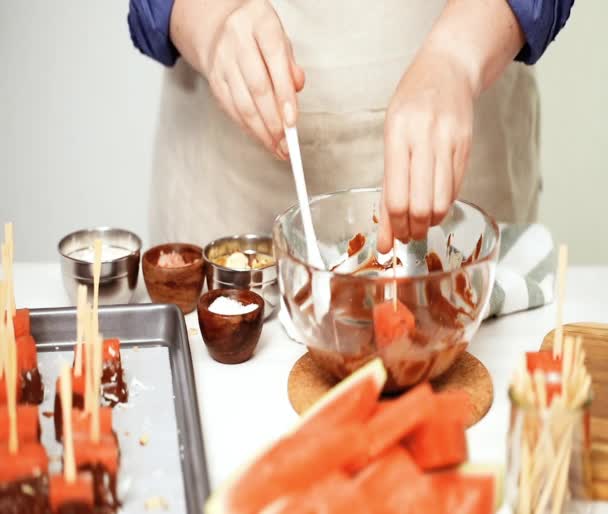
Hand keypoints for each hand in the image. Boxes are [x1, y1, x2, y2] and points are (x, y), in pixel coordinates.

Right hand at [171, 0, 304, 158]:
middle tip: (285, 142)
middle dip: (273, 121)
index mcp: (260, 22)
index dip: (284, 95)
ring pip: (242, 103)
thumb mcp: (280, 38)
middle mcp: (237, 39)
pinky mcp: (213, 78)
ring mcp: (222, 60)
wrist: (221, 25)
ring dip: (260, 131)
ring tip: (276, 147)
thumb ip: (290, 64)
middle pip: (257, 87)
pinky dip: (246, 127)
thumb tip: (296, 89)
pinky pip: (230, 108)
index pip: (275, 61)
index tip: (292, 121)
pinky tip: (260, 137)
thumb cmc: (259, 35)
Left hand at [378, 44, 474, 251]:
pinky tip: (434, 205)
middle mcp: (425, 138)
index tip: (393, 238)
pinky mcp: (467, 147)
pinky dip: (444, 205)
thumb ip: (389, 181)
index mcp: (398, 135)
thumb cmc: (412, 101)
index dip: (395, 226)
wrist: (449, 69)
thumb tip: (385, 228)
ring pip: (442, 201)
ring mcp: (450, 142)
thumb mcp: (390, 133)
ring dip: (430, 222)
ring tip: (421, 224)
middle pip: (420, 205)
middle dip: (413, 230)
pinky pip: (456, 189)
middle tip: (408, 235)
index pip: (396, 197)